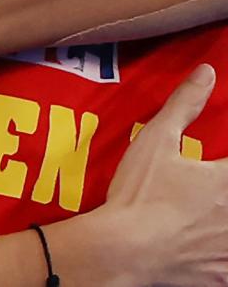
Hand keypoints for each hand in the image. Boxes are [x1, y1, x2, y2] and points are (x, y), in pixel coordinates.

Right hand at [49, 64, 227, 285]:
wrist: (122, 249)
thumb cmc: (139, 193)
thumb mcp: (157, 139)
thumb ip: (185, 104)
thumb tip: (206, 73)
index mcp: (226, 181)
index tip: (222, 159)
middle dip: (226, 189)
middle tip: (214, 187)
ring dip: (226, 224)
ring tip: (215, 218)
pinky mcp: (220, 278)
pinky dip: (222, 256)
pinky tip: (212, 250)